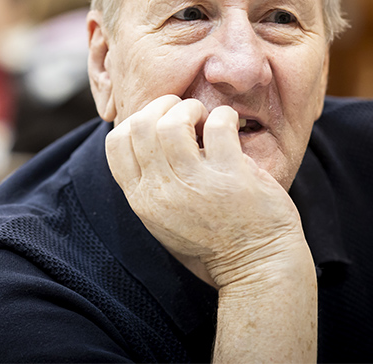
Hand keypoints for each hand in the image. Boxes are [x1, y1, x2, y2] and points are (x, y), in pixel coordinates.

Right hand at [106, 95, 305, 286]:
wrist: (256, 267)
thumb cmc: (210, 238)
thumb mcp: (162, 217)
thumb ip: (148, 181)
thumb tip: (144, 134)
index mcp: (142, 199)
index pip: (115, 143)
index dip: (135, 120)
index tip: (158, 120)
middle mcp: (162, 191)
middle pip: (140, 125)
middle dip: (162, 106)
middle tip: (183, 112)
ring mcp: (195, 184)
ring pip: (172, 123)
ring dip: (190, 108)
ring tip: (203, 117)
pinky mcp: (230, 176)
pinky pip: (217, 125)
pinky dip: (223, 115)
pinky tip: (228, 124)